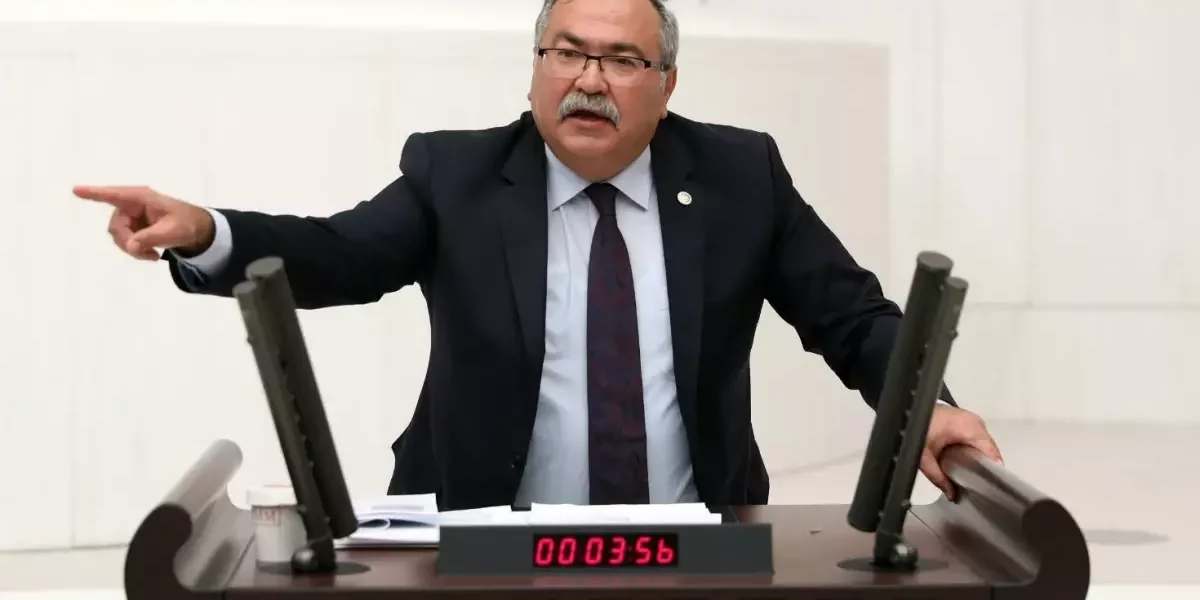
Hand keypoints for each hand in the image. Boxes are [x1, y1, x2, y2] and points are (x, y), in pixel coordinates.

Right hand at [74, 185, 214, 260]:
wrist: (197, 230)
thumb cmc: (187, 224)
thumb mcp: (172, 232)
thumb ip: (151, 238)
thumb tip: (130, 246)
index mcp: (141, 198)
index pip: (114, 195)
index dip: (94, 193)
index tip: (75, 190)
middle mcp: (132, 204)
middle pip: (115, 226)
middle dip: (128, 242)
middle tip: (148, 254)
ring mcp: (130, 215)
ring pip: (118, 236)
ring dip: (133, 249)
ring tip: (153, 255)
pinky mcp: (132, 226)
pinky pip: (125, 241)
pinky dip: (136, 251)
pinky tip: (152, 255)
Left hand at [920, 404, 1002, 500]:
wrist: (908, 411)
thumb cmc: (915, 426)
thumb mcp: (924, 457)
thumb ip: (939, 478)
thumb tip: (952, 494)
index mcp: (970, 427)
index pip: (992, 454)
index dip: (991, 473)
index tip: (987, 488)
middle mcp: (975, 421)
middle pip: (989, 451)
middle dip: (983, 468)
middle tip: (976, 487)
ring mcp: (971, 419)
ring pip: (983, 446)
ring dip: (978, 460)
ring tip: (969, 476)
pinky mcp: (965, 420)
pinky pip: (977, 439)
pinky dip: (973, 451)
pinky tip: (964, 462)